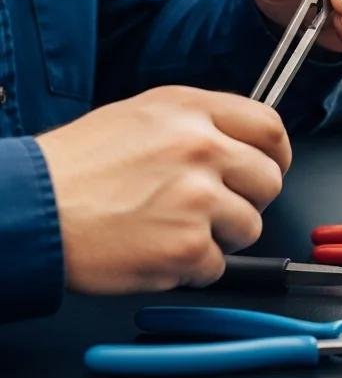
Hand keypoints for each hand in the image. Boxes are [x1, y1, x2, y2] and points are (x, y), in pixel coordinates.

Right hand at [36, 87, 291, 294]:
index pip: (271, 127)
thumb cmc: (77, 166)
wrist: (29, 208)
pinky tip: (157, 250)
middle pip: (269, 180)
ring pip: (249, 226)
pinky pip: (217, 264)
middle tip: (216, 207)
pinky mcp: (186, 246)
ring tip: (174, 228)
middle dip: (249, 199)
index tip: (269, 167)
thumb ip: (200, 123)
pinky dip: (192, 267)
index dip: (276, 154)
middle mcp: (202, 148)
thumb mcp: (143, 115)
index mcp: (192, 110)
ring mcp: (197, 198)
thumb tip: (243, 141)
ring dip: (219, 236)